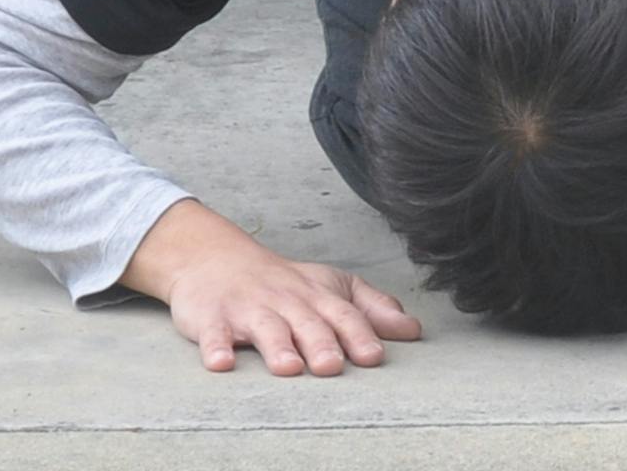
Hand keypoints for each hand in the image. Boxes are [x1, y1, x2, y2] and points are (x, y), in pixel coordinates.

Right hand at [126, 199, 421, 375]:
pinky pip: (214, 332)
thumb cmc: (283, 282)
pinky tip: (221, 363)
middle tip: (332, 366)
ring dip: (277, 347)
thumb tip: (414, 330)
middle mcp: (286, 301)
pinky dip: (216, 347)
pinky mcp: (212, 317)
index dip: (360, 334)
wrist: (216, 258)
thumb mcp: (331, 287)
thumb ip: (372, 309)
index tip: (375, 356)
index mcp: (318, 296)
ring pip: (266, 328)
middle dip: (321, 343)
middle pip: (306, 323)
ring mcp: (248, 308)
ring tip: (288, 368)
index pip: (344, 315)